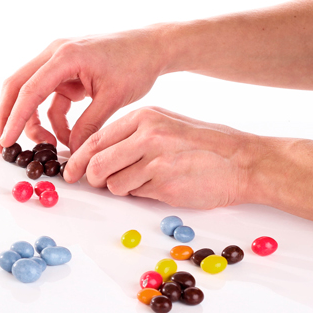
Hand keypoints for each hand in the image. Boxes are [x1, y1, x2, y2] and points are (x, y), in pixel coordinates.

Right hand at [0, 26, 167, 152]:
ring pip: (32, 94)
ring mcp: (59, 63)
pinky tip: (65, 136)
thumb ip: (88, 126)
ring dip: (35, 121)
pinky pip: (51, 99)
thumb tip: (72, 152)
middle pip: (17, 86)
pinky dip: (54, 119)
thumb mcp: (113, 99)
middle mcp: (55, 54)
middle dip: (8, 117)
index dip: (14, 118)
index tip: (5, 141)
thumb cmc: (136, 64)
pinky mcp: (66, 73)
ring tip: (48, 145)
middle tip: (5, 145)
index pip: (29, 90)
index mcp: (65, 56)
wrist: (152, 47)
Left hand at [64, 107, 256, 208]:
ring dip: (119, 188)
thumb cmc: (203, 143)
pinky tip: (159, 185)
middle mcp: (147, 135)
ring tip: (141, 181)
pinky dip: (139, 194)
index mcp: (144, 117)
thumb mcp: (165, 125)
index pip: (96, 139)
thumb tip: (97, 153)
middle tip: (94, 183)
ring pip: (113, 183)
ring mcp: (156, 160)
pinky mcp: (165, 184)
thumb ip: (131, 136)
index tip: (71, 171)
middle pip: (97, 163)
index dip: (78, 159)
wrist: (242, 160)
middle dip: (91, 178)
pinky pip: (135, 194)